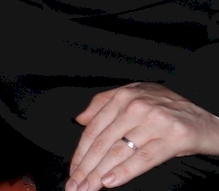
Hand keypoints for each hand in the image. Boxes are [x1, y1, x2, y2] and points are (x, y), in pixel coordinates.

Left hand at [67, 82, 218, 190]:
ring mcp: (154, 121)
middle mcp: (136, 106)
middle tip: (74, 186)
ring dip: (98, 174)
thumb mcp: (135, 97)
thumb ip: (104, 104)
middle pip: (102, 142)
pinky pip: (143, 158)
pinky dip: (124, 172)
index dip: (80, 152)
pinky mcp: (172, 137)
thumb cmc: (169, 110)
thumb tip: (80, 119)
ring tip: (87, 189)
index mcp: (123, 96)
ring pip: (119, 151)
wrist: (207, 119)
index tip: (72, 170)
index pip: (94, 129)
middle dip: (86, 168)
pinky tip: (109, 182)